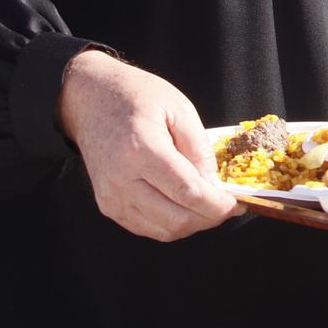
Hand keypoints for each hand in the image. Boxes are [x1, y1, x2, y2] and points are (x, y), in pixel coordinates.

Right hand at [58, 51, 239, 240]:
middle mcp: (122, 179)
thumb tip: (214, 185)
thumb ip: (199, 148)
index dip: (217, 204)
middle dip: (210, 218)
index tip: (238, 203)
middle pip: (176, 219)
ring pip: (163, 230)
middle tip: (228, 206)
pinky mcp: (107, 205)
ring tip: (208, 206)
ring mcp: (112, 196)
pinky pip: (146, 228)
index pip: (188, 192)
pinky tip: (184, 208)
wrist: (90, 98)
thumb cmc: (136, 96)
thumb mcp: (179, 108)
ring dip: (192, 224)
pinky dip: (171, 225)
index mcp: (142, 150)